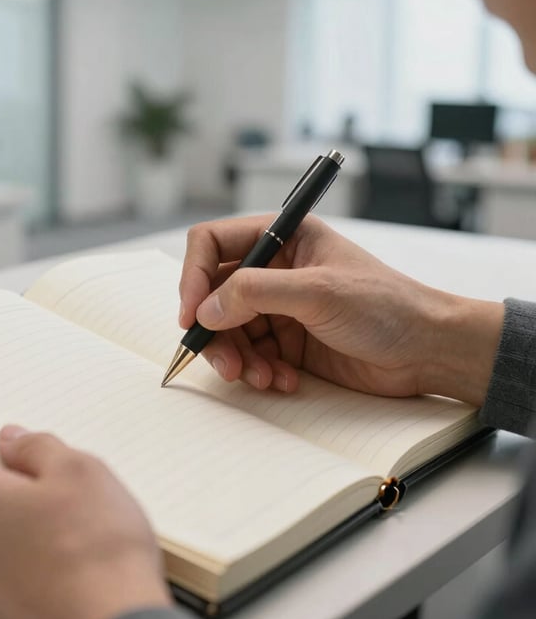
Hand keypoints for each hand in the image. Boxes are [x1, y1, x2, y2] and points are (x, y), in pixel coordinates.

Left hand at [0, 427, 170, 618]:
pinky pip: (0, 582)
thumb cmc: (94, 547)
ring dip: (15, 536)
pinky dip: (25, 571)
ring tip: (69, 534)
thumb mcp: (78, 469)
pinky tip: (68, 567)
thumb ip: (36, 447)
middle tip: (51, 495)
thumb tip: (12, 441)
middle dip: (1, 500)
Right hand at [180, 214, 502, 405]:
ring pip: (229, 330)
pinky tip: (283, 381)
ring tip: (260, 377)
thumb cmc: (386, 306)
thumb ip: (255, 293)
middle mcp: (275, 269)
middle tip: (226, 363)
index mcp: (283, 237)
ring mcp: (280, 307)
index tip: (191, 314)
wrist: (427, 352)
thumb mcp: (317, 292)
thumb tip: (204, 310)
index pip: (213, 244)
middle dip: (216, 331)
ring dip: (237, 358)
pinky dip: (258, 371)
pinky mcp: (288, 341)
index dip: (193, 276)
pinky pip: (251, 355)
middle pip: (215, 294)